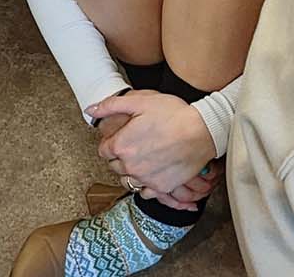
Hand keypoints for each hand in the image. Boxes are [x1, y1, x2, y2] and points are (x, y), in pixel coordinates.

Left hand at [88, 90, 216, 198]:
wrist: (203, 131)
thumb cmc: (174, 114)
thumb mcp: (141, 101)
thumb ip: (111, 105)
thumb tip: (90, 110)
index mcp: (121, 145)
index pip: (104, 150)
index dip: (112, 142)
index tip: (122, 137)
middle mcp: (130, 166)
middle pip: (114, 166)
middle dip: (120, 156)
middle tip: (135, 145)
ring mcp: (146, 179)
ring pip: (128, 180)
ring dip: (132, 171)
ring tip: (144, 159)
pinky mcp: (161, 187)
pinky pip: (145, 192)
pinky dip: (146, 184)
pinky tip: (154, 172)